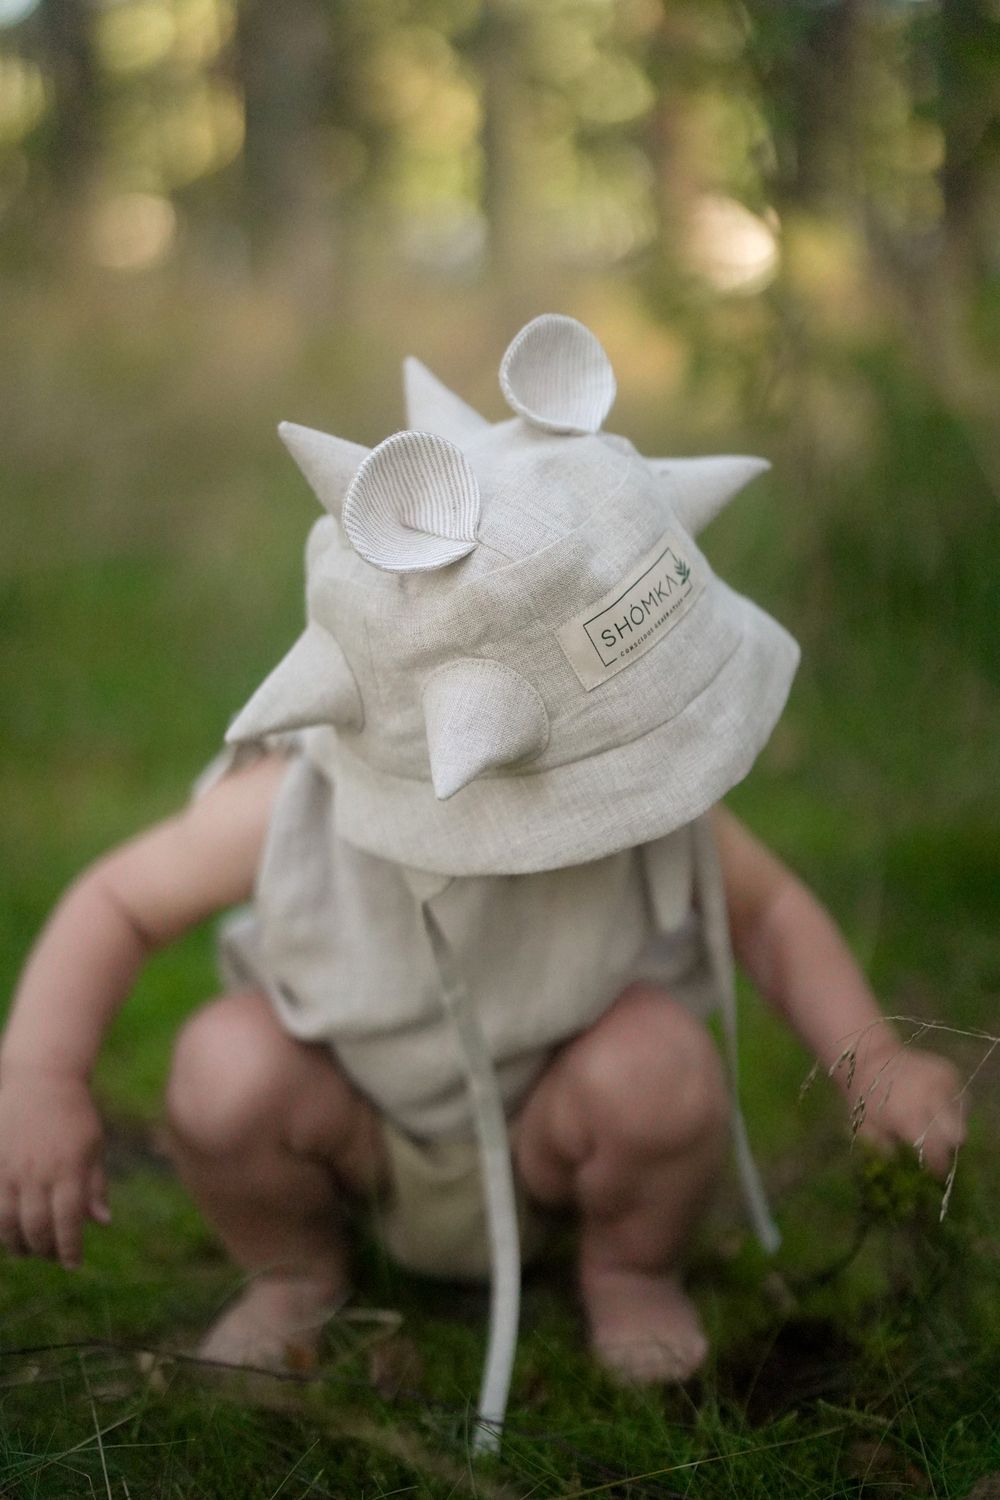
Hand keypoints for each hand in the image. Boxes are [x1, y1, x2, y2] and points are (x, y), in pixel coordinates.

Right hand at [0, 1069, 110, 1268]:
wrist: (41, 1078)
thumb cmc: (74, 1113)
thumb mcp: (94, 1145)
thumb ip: (95, 1185)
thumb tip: (103, 1222)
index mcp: (70, 1168)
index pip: (69, 1222)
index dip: (70, 1248)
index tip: (73, 1264)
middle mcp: (39, 1172)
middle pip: (38, 1227)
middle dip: (45, 1250)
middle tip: (51, 1257)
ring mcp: (12, 1168)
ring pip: (8, 1222)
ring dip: (17, 1243)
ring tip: (26, 1251)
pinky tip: (6, 1232)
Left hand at [846, 1046, 966, 1177]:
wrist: (870, 1057)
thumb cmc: (865, 1096)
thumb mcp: (865, 1126)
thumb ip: (882, 1147)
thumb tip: (899, 1160)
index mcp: (907, 1115)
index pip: (935, 1149)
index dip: (938, 1165)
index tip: (935, 1171)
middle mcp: (930, 1097)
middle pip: (958, 1134)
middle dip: (948, 1144)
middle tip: (936, 1145)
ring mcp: (943, 1081)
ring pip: (962, 1115)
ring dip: (951, 1123)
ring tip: (932, 1120)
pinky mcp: (949, 1071)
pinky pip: (961, 1096)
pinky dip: (952, 1104)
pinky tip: (936, 1104)